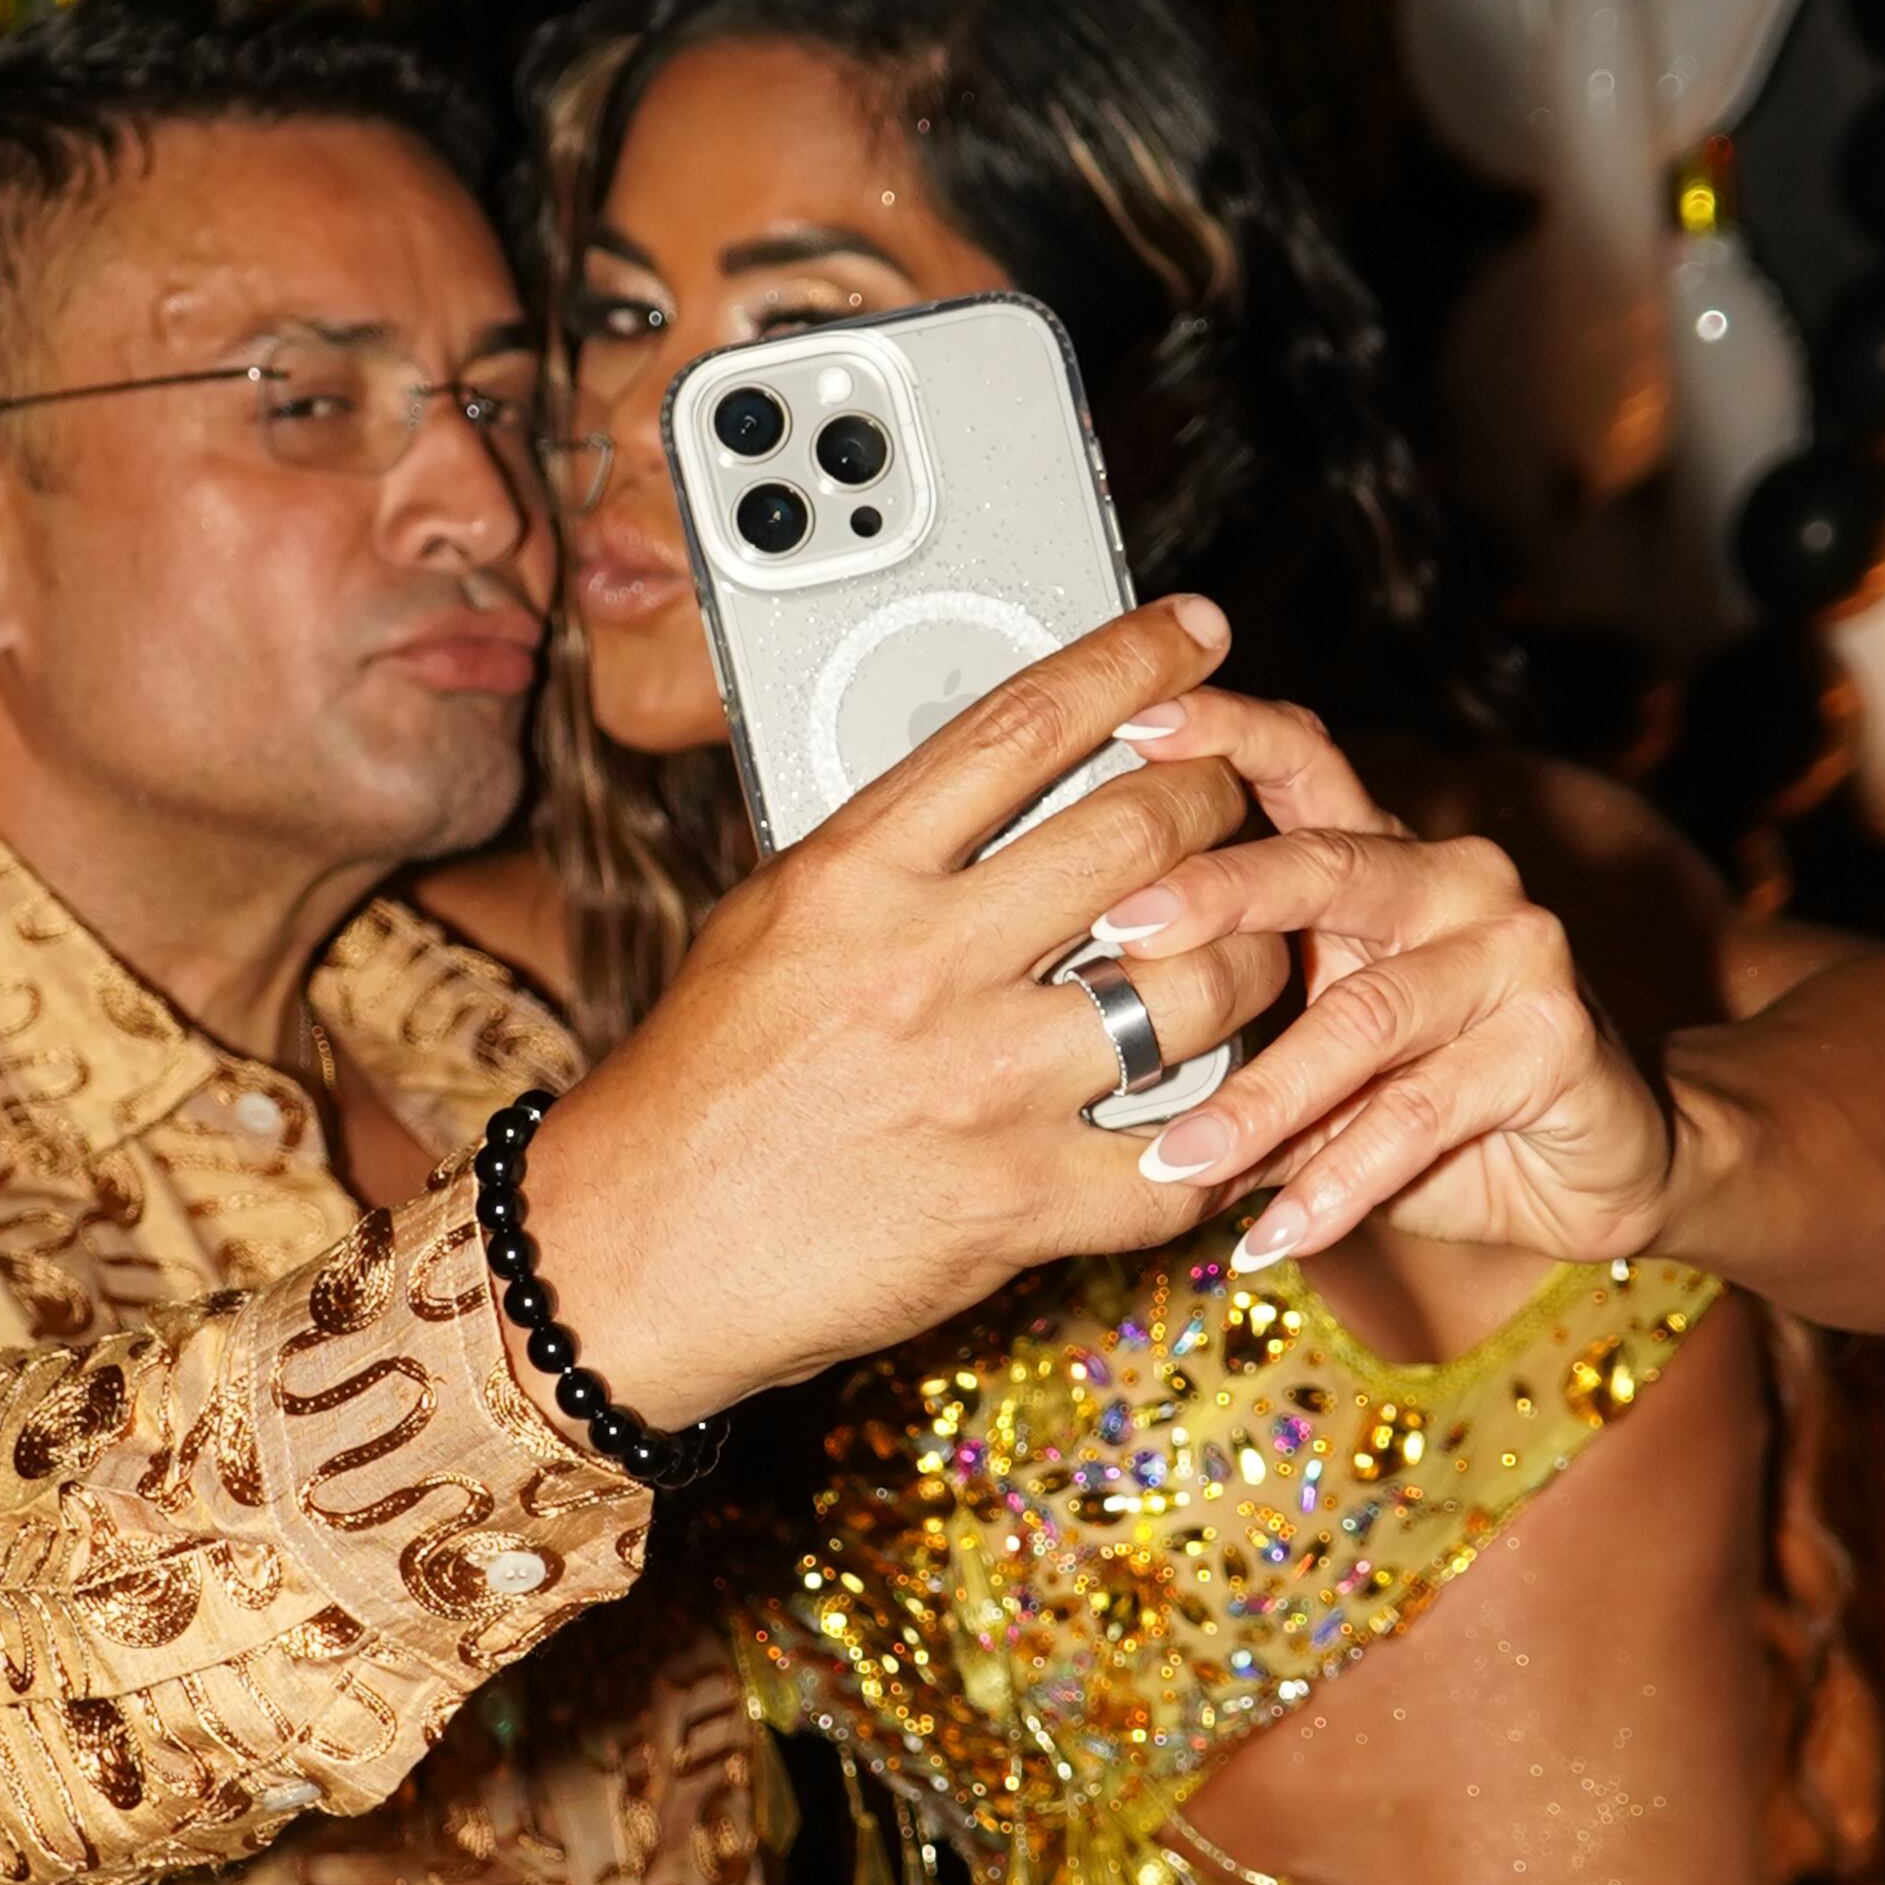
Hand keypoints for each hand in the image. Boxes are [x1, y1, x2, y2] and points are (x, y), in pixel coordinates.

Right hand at [514, 595, 1295, 1429]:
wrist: (631, 1249)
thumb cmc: (698, 1084)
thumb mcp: (770, 921)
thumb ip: (885, 853)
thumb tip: (995, 781)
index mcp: (857, 874)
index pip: (1023, 726)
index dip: (1131, 663)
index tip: (1193, 635)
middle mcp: (925, 963)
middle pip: (1141, 834)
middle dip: (1219, 802)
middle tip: (1237, 803)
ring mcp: (981, 1084)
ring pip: (1197, 988)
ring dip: (1253, 963)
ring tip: (1253, 956)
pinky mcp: (1016, 1203)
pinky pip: (1178, 1162)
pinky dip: (1221, 1141)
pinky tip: (1229, 1117)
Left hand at [1082, 698, 1682, 1273]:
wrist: (1608, 1154)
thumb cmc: (1437, 1090)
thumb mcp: (1322, 1038)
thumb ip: (1239, 1010)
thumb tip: (1078, 1021)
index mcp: (1386, 855)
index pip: (1304, 761)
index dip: (1224, 730)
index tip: (1133, 720)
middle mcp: (1455, 879)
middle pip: (1324, 863)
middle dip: (1215, 893)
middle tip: (1119, 931)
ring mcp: (1514, 951)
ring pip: (1363, 1017)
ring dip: (1261, 1100)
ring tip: (1180, 1160)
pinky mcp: (1553, 1040)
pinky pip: (1421, 1115)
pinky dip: (1337, 1184)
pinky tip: (1273, 1234)